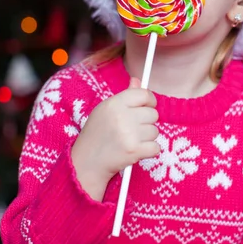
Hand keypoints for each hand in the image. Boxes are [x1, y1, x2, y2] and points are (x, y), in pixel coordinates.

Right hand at [71, 77, 158, 199]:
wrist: (86, 162)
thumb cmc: (96, 135)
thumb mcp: (105, 110)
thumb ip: (124, 96)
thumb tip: (137, 81)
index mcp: (114, 103)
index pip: (143, 94)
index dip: (149, 101)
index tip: (148, 107)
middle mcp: (122, 116)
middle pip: (152, 114)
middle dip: (147, 122)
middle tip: (134, 130)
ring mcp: (129, 134)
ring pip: (155, 131)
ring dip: (147, 138)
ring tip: (131, 141)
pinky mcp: (134, 151)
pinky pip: (156, 147)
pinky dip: (149, 151)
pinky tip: (136, 151)